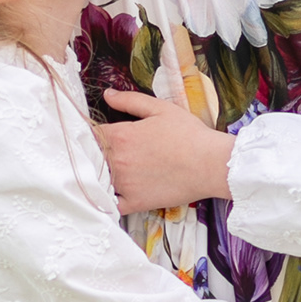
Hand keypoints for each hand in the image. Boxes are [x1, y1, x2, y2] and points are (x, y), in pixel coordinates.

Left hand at [96, 90, 234, 213]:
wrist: (210, 164)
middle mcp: (117, 161)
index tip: (95, 135)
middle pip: (90, 159)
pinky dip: (109, 201)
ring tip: (105, 172)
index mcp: (120, 136)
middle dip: (92, 155)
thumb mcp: (160, 109)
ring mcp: (124, 184)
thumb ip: (130, 101)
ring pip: (98, 181)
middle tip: (98, 153)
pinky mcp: (135, 202)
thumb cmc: (188, 134)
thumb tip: (108, 95)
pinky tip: (113, 195)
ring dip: (99, 176)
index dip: (90, 134)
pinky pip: (113, 206)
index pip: (90, 134)